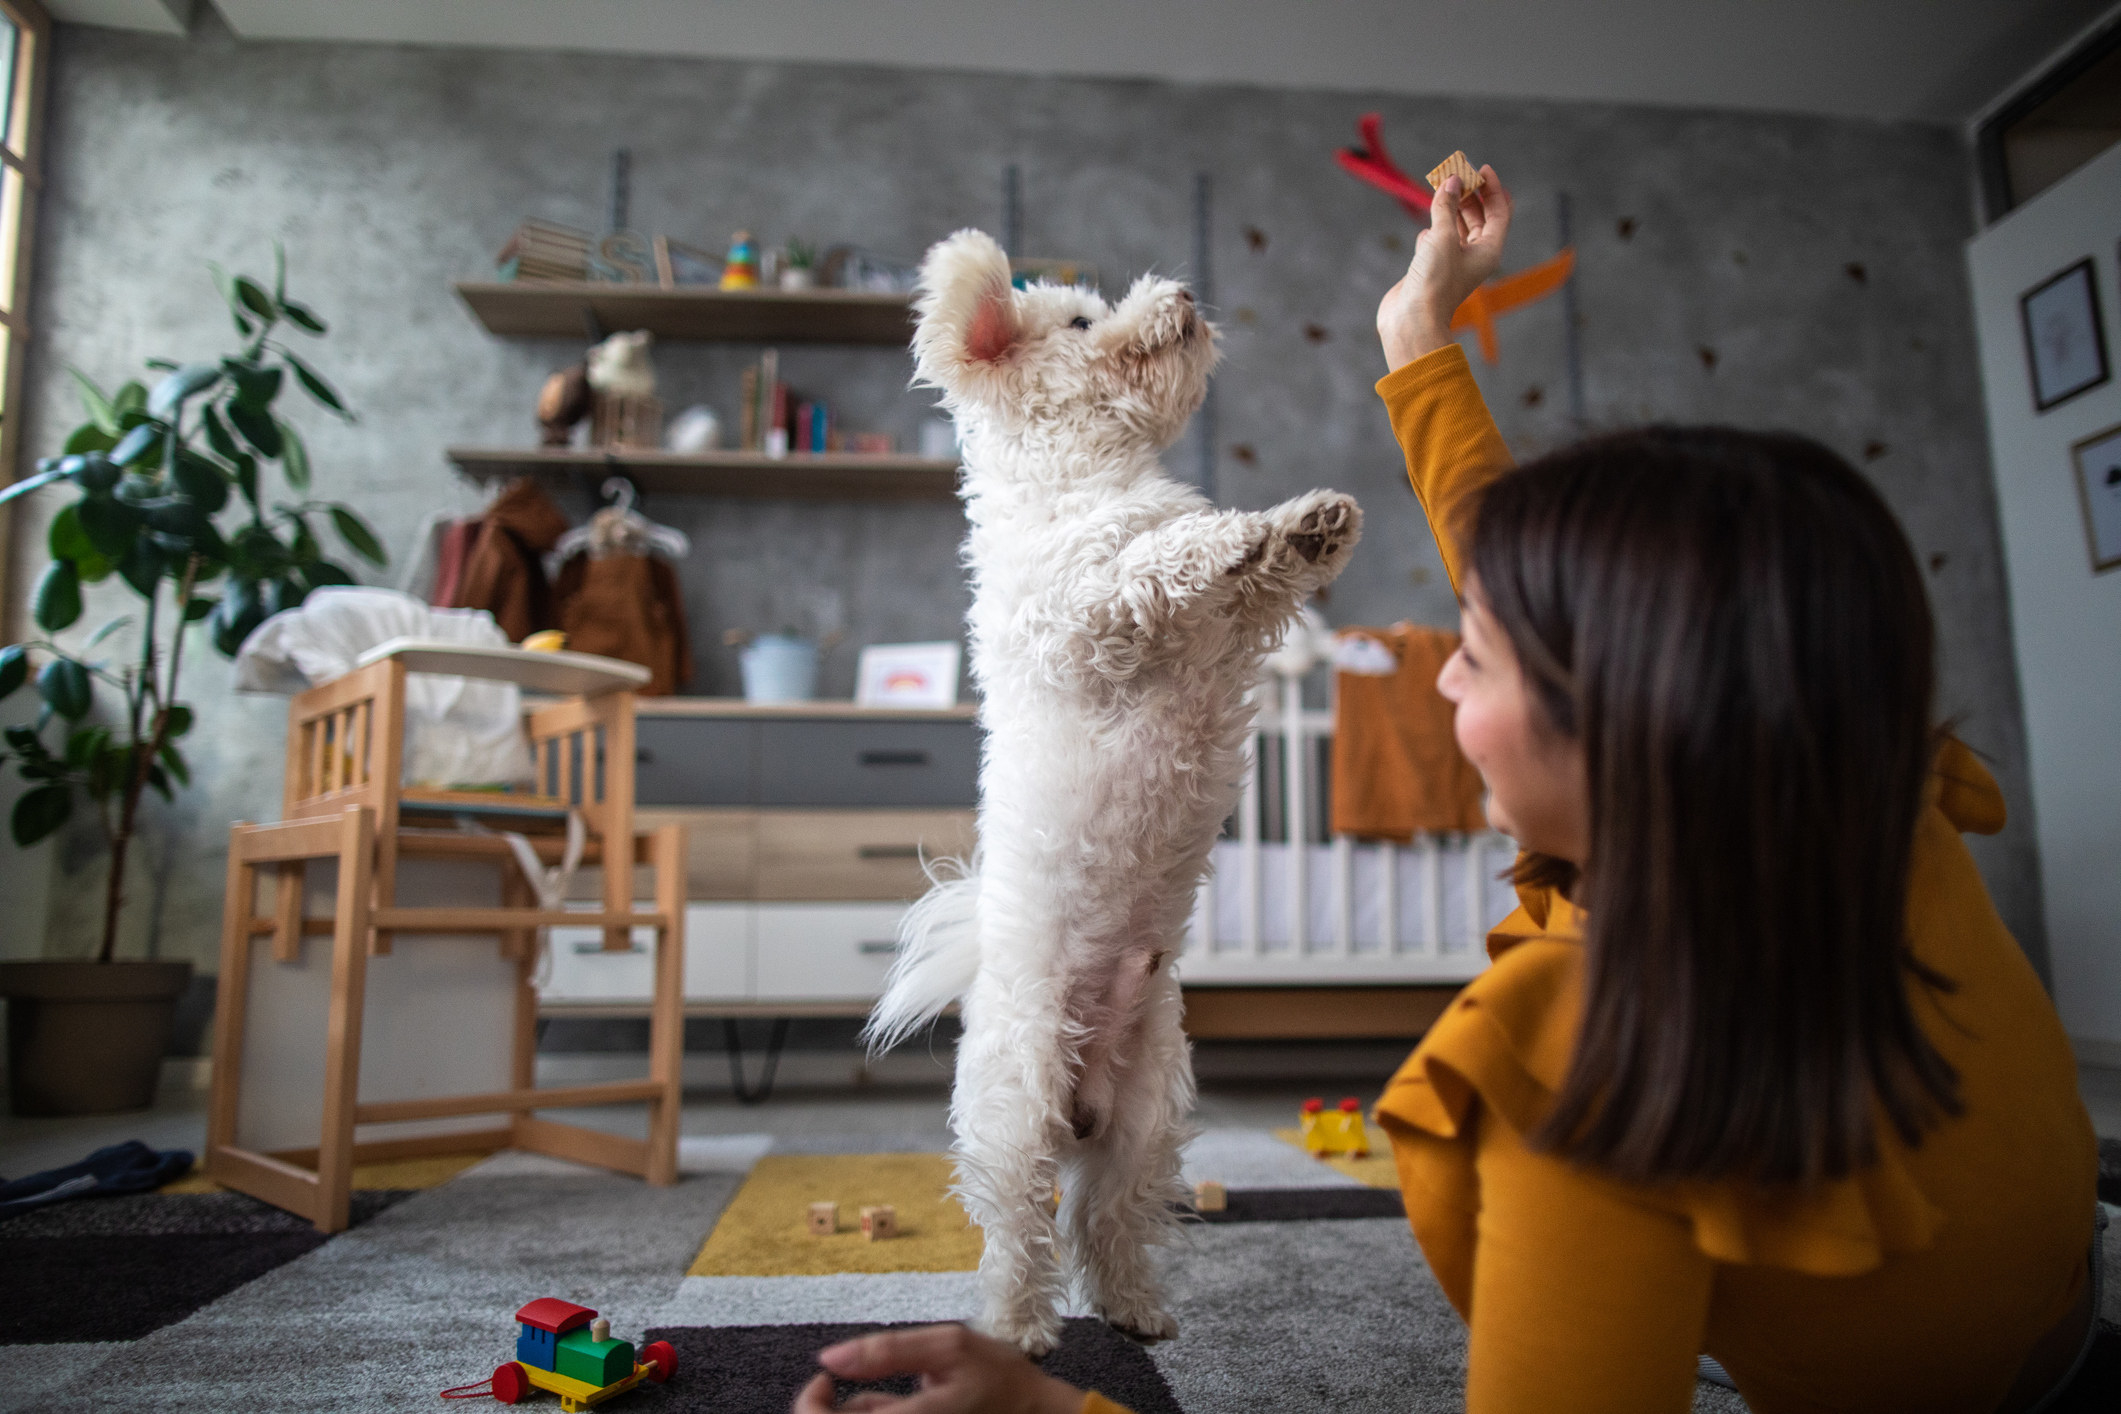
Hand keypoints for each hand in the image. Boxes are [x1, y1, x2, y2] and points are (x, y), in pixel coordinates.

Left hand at [791, 1324, 1087, 1413]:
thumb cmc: (1000, 1380)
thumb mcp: (948, 1347)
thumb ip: (888, 1350)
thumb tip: (829, 1357)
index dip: (810, 1403)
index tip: (826, 1375)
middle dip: (829, 1407)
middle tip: (844, 1379)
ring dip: (860, 1413)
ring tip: (896, 1393)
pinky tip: (901, 1406)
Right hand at [1375, 166, 1512, 371]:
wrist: (1411, 320)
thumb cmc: (1434, 282)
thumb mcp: (1443, 236)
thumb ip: (1447, 205)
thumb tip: (1452, 181)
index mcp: (1488, 251)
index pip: (1499, 212)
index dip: (1493, 188)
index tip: (1481, 169)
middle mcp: (1474, 257)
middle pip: (1479, 217)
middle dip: (1469, 194)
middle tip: (1456, 174)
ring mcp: (1452, 263)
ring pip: (1456, 227)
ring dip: (1449, 207)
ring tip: (1440, 188)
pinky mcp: (1432, 269)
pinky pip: (1437, 242)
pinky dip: (1433, 230)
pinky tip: (1426, 228)